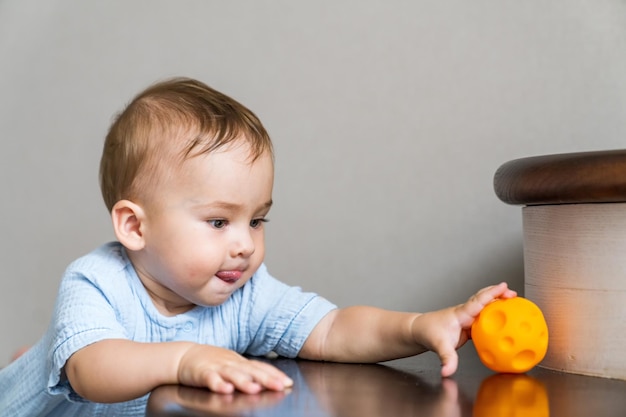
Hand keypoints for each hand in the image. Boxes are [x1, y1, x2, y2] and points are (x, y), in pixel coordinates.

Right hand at [177, 345, 293, 393]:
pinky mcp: (202, 373)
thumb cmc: (211, 362)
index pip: (260, 367)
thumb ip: (248, 372)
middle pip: (251, 370)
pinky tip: (225, 390)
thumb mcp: (232, 364)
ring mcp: (217, 367)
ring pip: (232, 374)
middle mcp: (231, 363)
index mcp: (239, 362)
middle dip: (266, 378)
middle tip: (280, 386)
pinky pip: (211, 379)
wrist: (184, 355)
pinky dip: (218, 384)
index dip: (274, 374)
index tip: (288, 383)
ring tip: (255, 388)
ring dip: (244, 381)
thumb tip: (270, 380)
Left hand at [410, 282, 516, 376]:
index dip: (492, 294)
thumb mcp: (438, 346)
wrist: (419, 330)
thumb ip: (446, 359)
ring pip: (484, 307)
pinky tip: (502, 322)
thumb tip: (447, 371)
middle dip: (498, 294)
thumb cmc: (428, 333)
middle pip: (484, 299)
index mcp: (460, 314)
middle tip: (514, 293)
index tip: (503, 286)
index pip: (478, 302)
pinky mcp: (468, 325)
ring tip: (514, 304)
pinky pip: (484, 319)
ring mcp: (467, 318)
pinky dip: (494, 317)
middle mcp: (465, 313)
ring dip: (497, 304)